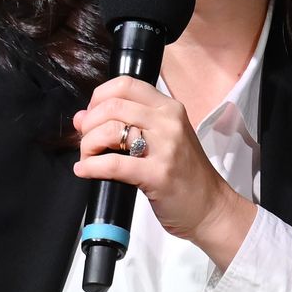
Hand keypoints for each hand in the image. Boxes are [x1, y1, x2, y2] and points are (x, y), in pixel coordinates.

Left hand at [71, 77, 255, 268]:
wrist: (211, 207)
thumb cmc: (184, 175)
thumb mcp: (161, 140)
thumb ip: (125, 124)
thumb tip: (81, 118)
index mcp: (169, 108)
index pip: (125, 84)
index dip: (99, 98)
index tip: (91, 115)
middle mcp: (169, 122)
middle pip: (112, 106)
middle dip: (89, 124)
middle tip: (86, 141)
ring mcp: (166, 147)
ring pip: (109, 130)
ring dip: (88, 144)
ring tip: (88, 157)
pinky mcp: (158, 174)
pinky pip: (112, 164)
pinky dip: (91, 166)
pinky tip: (85, 170)